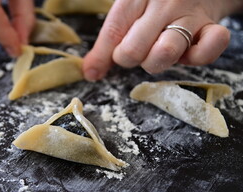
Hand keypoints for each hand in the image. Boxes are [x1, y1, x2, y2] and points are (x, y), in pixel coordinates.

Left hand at [83, 0, 242, 80]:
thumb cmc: (157, 4)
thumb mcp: (131, 12)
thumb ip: (110, 40)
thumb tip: (90, 73)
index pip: (113, 32)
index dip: (101, 56)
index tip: (93, 72)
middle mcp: (163, 4)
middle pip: (133, 50)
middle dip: (129, 59)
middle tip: (136, 50)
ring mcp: (189, 15)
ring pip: (165, 52)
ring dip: (156, 62)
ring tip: (157, 51)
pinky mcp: (212, 27)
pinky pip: (209, 49)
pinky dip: (198, 57)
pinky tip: (189, 53)